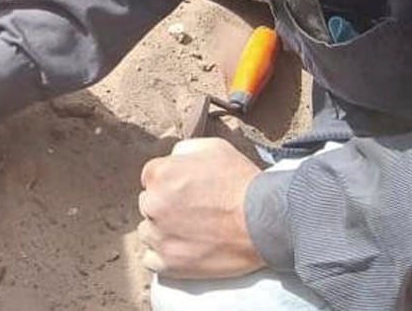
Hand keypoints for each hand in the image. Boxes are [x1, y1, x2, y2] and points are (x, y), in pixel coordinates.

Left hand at [138, 137, 265, 278]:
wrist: (263, 222)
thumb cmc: (240, 182)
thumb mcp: (211, 147)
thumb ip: (182, 151)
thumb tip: (172, 160)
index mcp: (160, 174)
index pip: (150, 178)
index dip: (169, 183)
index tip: (185, 191)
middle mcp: (153, 204)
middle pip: (149, 204)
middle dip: (165, 205)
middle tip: (191, 210)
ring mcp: (160, 236)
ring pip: (148, 232)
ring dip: (163, 231)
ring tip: (190, 231)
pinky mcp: (169, 264)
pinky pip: (151, 260)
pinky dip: (164, 256)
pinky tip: (182, 249)